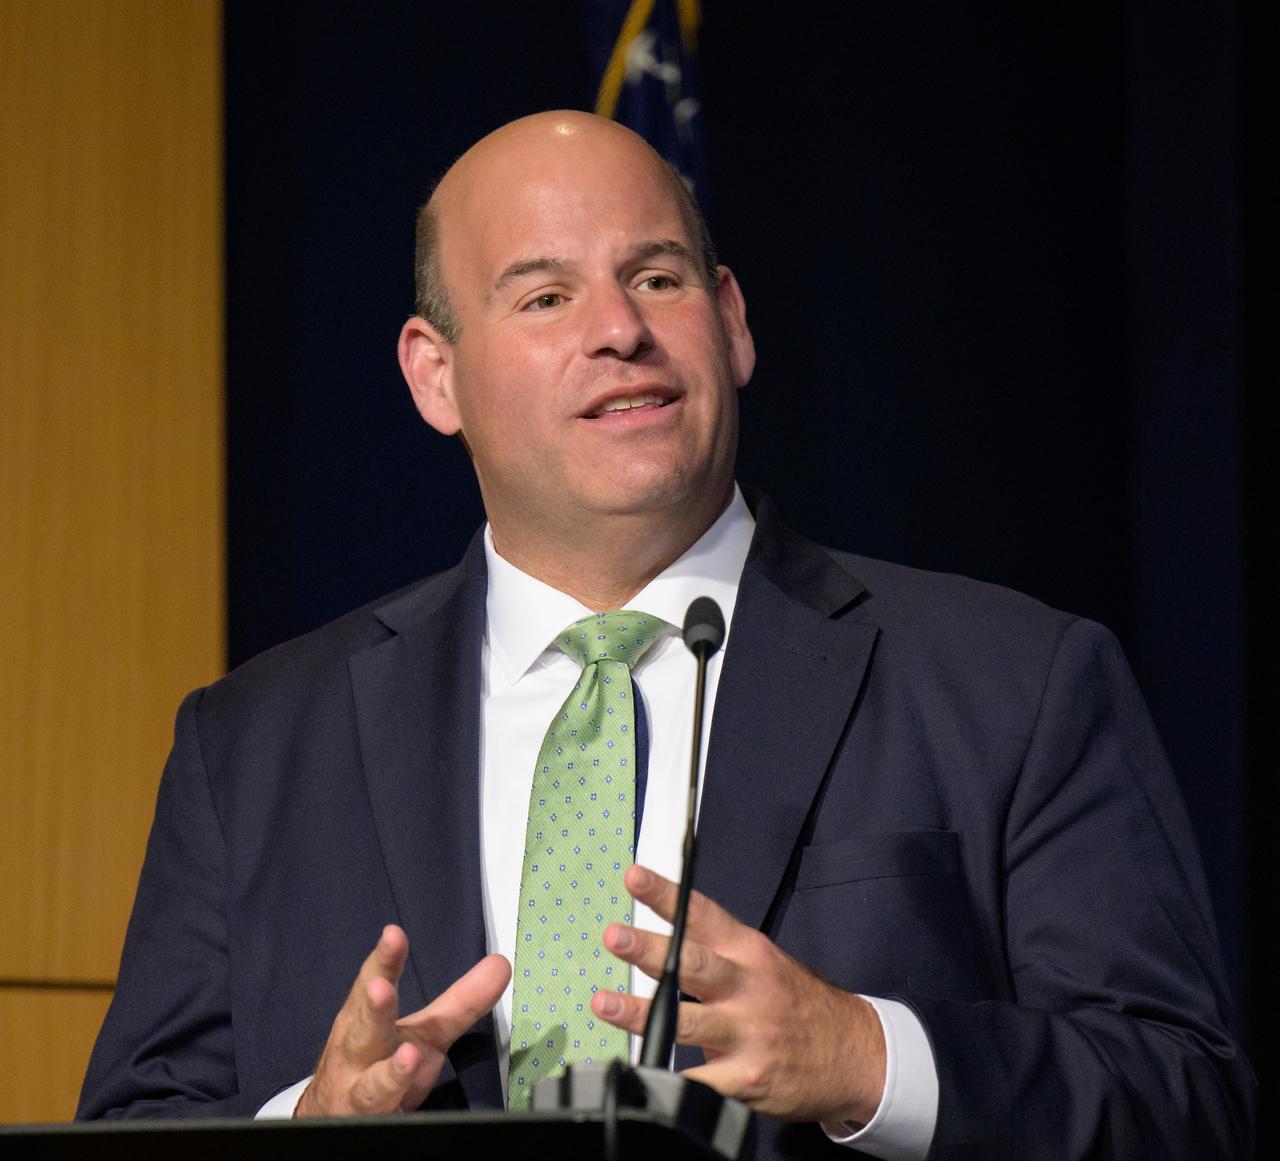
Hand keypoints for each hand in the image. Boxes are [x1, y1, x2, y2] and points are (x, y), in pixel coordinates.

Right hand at [296, 925, 509, 1115]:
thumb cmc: (379, 1062)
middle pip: (364, 1030)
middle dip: (373, 1009)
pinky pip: (381, 1125)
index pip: (373, 984)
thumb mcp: (424, 1033)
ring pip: (371, 1088)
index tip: (393, 934)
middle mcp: (357, 1055)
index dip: (384, 962)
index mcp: (365, 1020)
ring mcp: (359, 1096)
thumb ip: (459, 1002)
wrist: (334, 1116)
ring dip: (389, 1074)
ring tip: (410, 1057)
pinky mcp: (370, 1128)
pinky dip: (391, 1118)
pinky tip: (400, 1113)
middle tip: (380, 987)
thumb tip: (500, 965)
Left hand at [591, 865, 885, 1124]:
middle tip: (615, 935)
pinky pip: (701, 1081)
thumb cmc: (796, 1005)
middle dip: (651, 949)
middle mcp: (749, 988)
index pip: (703, 915)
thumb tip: (653, 946)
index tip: (634, 876)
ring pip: (688, 1021)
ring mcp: (750, 1034)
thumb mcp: (763, 966)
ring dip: (641, 1013)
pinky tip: (642, 1072)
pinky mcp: (749, 1078)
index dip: (666, 894)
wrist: (855, 1054)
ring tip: (603, 1003)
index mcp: (749, 953)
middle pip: (694, 964)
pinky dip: (669, 1078)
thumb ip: (714, 956)